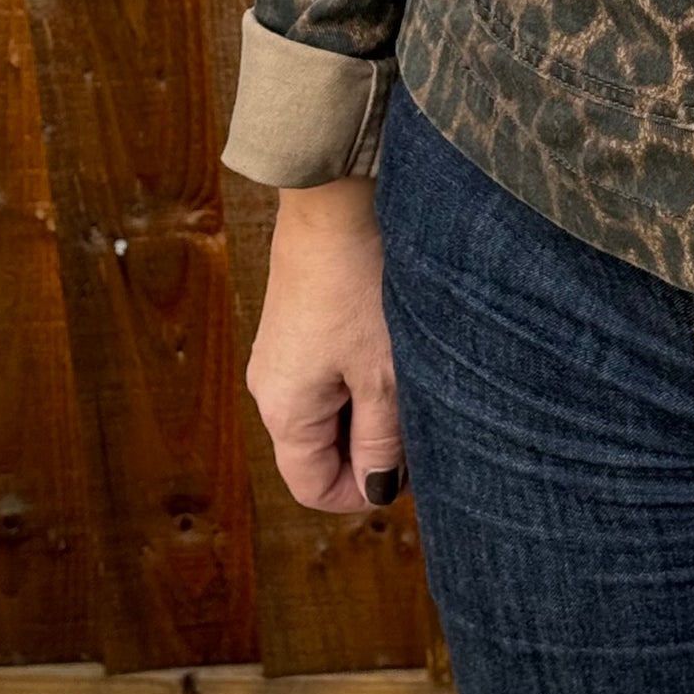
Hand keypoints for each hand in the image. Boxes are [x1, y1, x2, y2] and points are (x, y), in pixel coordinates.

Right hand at [245, 176, 404, 513]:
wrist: (335, 202)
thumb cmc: (360, 287)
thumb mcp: (383, 373)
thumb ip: (380, 438)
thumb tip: (377, 490)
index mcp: (283, 411)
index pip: (312, 486)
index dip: (363, 491)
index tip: (412, 469)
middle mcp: (271, 387)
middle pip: (318, 450)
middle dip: (369, 447)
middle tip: (422, 418)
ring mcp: (282, 352)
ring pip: (329, 408)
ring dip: (370, 406)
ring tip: (411, 376)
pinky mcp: (301, 322)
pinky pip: (329, 371)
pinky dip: (362, 372)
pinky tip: (395, 345)